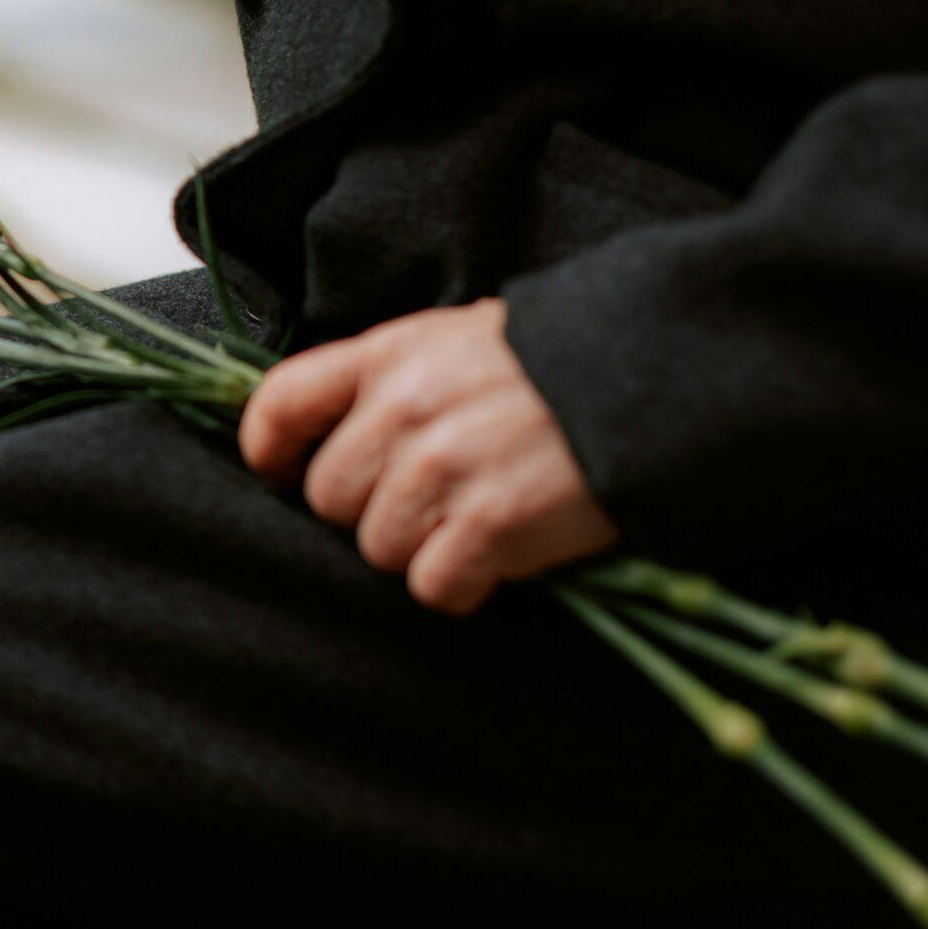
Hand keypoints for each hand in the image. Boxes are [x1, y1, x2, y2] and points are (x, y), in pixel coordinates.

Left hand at [236, 298, 614, 615]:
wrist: (656, 376)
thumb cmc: (555, 364)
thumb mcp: (457, 341)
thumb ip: (391, 381)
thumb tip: (338, 438)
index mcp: (387, 355)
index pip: (279, 404)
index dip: (271, 452)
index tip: (287, 474)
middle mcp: (402, 410)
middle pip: (329, 498)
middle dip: (372, 511)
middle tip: (432, 500)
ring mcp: (441, 469)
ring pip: (378, 549)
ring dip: (423, 549)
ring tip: (476, 519)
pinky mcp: (488, 525)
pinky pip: (433, 586)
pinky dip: (464, 584)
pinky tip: (499, 556)